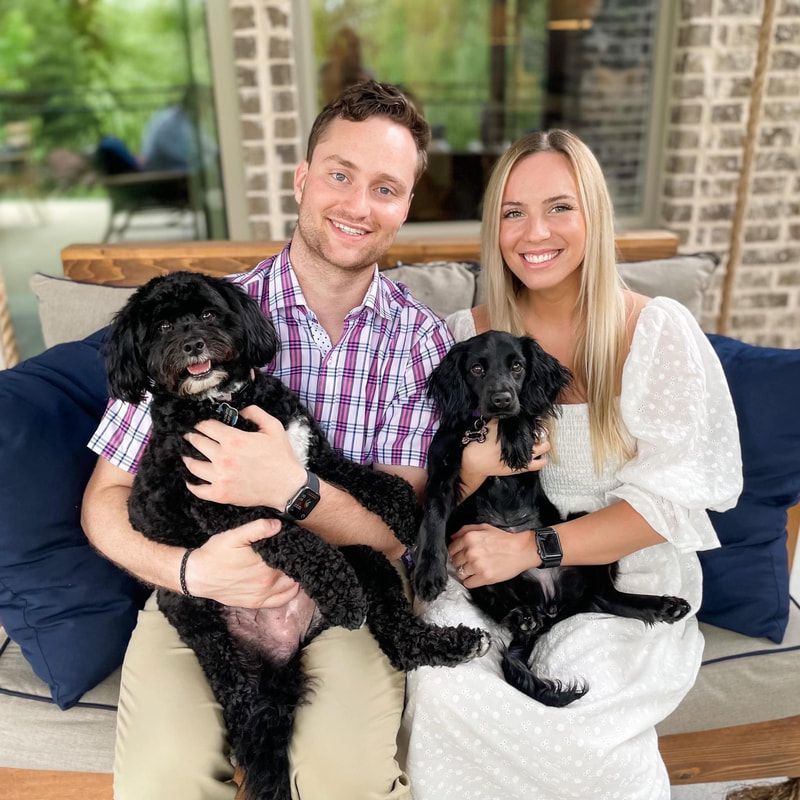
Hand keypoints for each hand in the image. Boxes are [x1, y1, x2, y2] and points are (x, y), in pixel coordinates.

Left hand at [183, 405, 305, 508]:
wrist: (288, 487)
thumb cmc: (281, 457)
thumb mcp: (274, 427)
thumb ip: (255, 413)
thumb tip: (240, 409)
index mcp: (234, 439)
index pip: (206, 426)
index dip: (200, 422)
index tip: (197, 423)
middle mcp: (223, 457)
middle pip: (196, 442)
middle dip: (191, 436)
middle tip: (188, 435)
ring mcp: (220, 477)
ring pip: (193, 465)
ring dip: (187, 458)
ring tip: (186, 455)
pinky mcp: (221, 494)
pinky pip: (198, 489)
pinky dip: (191, 484)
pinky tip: (190, 480)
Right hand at [183, 519, 299, 607]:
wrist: (197, 576)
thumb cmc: (215, 553)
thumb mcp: (234, 536)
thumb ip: (257, 528)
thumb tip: (278, 525)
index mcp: (265, 566)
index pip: (291, 558)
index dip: (296, 550)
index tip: (298, 543)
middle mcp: (266, 583)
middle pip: (293, 572)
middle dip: (297, 562)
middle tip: (297, 553)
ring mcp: (261, 595)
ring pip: (290, 586)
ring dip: (295, 576)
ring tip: (295, 565)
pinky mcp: (255, 603)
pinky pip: (281, 600)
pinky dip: (290, 592)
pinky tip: (290, 583)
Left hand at [448, 523, 540, 587]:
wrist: (521, 550)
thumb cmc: (503, 538)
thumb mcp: (484, 527)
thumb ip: (465, 530)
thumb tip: (452, 537)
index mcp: (469, 538)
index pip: (451, 549)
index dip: (456, 553)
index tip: (461, 555)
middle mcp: (470, 552)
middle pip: (455, 562)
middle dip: (461, 562)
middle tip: (470, 562)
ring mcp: (477, 566)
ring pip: (460, 573)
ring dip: (466, 572)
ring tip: (475, 569)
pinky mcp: (484, 577)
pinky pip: (468, 583)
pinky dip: (471, 581)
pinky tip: (477, 576)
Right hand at [460, 420, 549, 496]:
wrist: (475, 462)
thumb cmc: (480, 443)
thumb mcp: (488, 426)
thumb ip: (499, 419)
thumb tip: (509, 412)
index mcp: (513, 433)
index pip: (530, 423)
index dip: (535, 420)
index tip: (536, 419)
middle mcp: (520, 443)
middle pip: (540, 433)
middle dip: (541, 430)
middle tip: (539, 430)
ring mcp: (523, 456)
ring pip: (543, 447)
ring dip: (544, 442)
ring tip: (541, 440)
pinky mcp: (522, 468)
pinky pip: (538, 464)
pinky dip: (543, 459)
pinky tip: (542, 455)